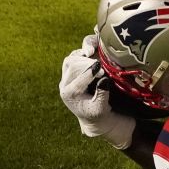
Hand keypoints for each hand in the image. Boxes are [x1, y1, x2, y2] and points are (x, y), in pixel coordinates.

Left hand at [59, 34, 134, 148]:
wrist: (91, 115)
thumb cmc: (97, 112)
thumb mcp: (101, 108)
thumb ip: (102, 95)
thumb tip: (104, 80)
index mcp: (69, 95)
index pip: (78, 80)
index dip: (90, 73)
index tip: (102, 70)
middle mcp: (64, 85)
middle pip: (72, 67)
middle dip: (87, 65)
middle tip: (101, 66)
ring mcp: (65, 77)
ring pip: (70, 60)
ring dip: (83, 58)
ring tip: (96, 61)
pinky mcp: (69, 70)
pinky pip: (73, 57)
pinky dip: (82, 53)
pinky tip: (92, 54)